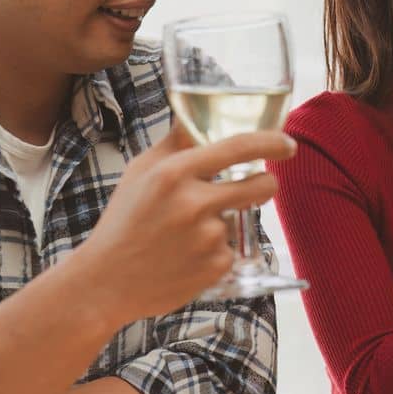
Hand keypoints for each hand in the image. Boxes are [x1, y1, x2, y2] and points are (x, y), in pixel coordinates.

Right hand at [72, 124, 296, 322]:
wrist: (105, 282)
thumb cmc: (123, 220)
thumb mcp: (140, 172)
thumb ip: (176, 142)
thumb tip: (196, 111)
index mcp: (174, 173)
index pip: (238, 147)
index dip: (271, 143)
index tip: (287, 144)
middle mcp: (194, 203)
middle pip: (261, 185)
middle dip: (265, 184)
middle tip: (253, 187)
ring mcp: (208, 236)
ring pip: (241, 218)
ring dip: (224, 221)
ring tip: (186, 234)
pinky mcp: (217, 265)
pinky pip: (232, 248)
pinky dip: (216, 250)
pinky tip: (186, 256)